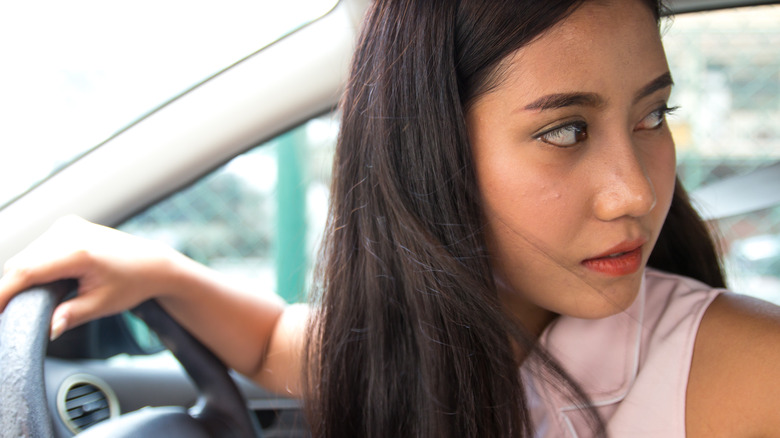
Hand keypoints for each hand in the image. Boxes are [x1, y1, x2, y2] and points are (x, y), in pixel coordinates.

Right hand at [0, 215, 183, 339]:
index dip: (3, 293)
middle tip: (11, 313)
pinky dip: (32, 265)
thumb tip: (47, 329)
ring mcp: (68, 226)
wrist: (152, 263)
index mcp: (78, 251)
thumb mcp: (101, 305)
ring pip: (26, 254)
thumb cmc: (132, 283)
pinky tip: (41, 281)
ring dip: (21, 276)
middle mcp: (69, 232)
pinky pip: (37, 248)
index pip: (26, 271)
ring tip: (26, 300)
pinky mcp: (67, 225)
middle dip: (11, 288)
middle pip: (21, 263)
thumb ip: (70, 316)